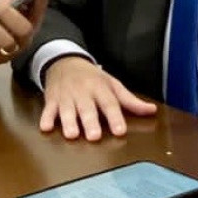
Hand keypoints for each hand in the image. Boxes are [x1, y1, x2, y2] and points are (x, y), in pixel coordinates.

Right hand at [40, 56, 157, 141]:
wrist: (64, 61)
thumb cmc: (92, 77)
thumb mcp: (112, 84)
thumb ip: (130, 100)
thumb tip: (151, 110)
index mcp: (100, 88)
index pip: (110, 104)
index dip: (115, 118)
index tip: (120, 131)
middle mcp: (83, 92)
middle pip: (87, 108)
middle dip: (90, 121)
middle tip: (94, 136)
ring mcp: (66, 96)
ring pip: (67, 110)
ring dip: (68, 122)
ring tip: (72, 135)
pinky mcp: (52, 99)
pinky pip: (48, 109)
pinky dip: (46, 118)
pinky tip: (45, 127)